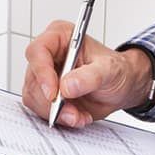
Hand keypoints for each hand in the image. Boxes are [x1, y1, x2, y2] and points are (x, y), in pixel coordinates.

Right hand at [22, 20, 154, 127]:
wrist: (120, 89)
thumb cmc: (116, 71)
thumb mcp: (110, 70)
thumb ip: (90, 76)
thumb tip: (67, 86)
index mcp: (60, 37)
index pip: (38, 51)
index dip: (42, 73)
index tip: (53, 94)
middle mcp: (48, 55)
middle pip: (33, 79)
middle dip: (52, 101)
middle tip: (73, 112)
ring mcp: (44, 76)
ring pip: (34, 98)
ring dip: (56, 112)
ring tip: (79, 115)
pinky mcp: (44, 95)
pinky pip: (41, 110)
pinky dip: (59, 118)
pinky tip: (77, 116)